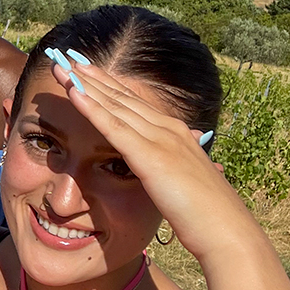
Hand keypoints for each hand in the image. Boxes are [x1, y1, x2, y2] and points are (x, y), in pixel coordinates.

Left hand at [50, 59, 259, 263]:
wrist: (227, 231)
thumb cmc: (206, 214)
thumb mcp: (184, 182)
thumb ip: (172, 168)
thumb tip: (165, 166)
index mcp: (175, 133)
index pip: (134, 102)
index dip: (109, 85)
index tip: (87, 70)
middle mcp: (168, 129)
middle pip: (121, 97)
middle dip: (92, 77)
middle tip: (67, 58)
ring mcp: (160, 140)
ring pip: (114, 105)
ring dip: (85, 85)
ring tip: (62, 67)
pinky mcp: (151, 156)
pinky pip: (114, 127)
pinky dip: (92, 108)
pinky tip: (74, 93)